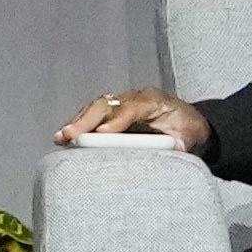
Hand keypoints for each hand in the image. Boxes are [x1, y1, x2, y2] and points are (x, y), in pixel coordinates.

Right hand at [57, 90, 211, 150]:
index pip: (133, 108)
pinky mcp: (115, 113)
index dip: (117, 120)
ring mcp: (123, 103)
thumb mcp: (191, 139)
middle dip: (87, 120)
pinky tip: (64, 137)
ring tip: (60, 137)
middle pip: (107, 104)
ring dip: (77, 122)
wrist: (190, 123)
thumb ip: (180, 145)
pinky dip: (78, 125)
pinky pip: (94, 116)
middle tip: (71, 136)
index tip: (102, 135)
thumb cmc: (189, 131)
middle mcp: (135, 98)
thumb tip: (170, 153)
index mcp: (155, 101)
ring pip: (96, 108)